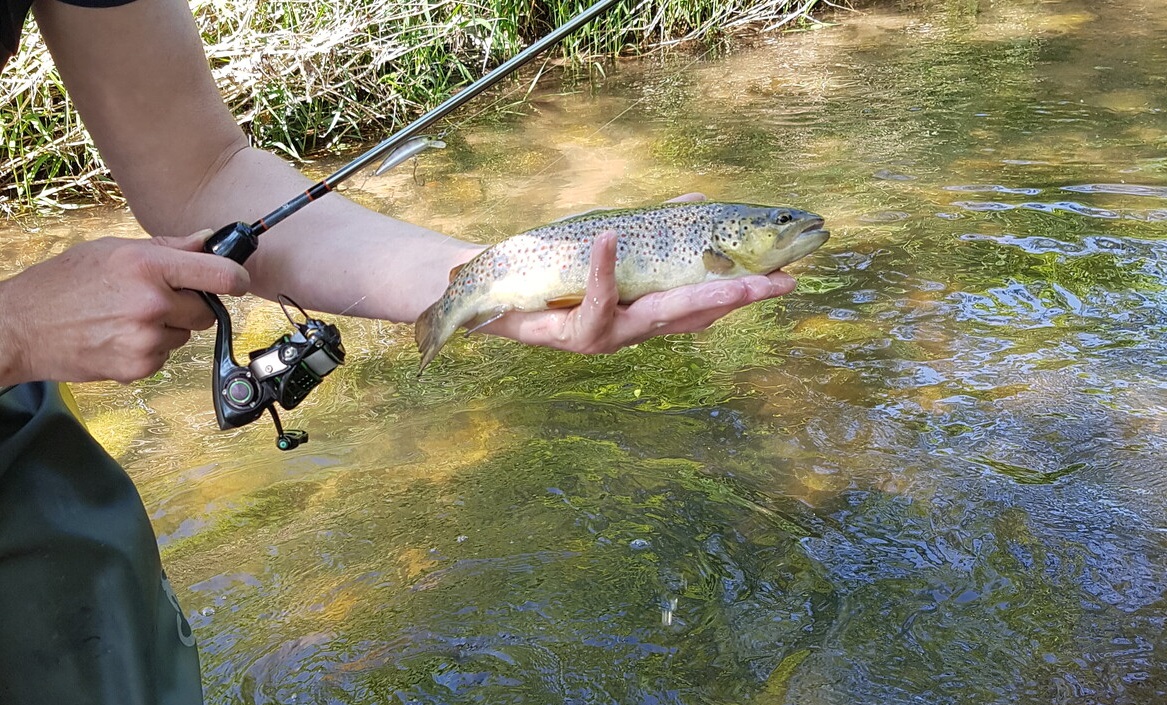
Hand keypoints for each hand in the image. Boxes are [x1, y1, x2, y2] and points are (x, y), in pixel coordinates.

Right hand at [0, 230, 249, 383]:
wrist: (20, 327)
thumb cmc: (63, 284)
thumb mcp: (113, 250)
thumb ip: (167, 248)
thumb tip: (208, 241)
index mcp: (148, 267)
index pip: (221, 275)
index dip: (236, 278)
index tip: (236, 281)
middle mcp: (152, 303)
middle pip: (207, 310)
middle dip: (190, 305)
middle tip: (154, 299)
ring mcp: (146, 339)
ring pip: (186, 334)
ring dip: (168, 328)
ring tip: (126, 317)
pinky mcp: (139, 367)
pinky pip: (165, 355)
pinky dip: (150, 349)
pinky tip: (119, 337)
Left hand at [477, 193, 797, 353]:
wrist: (497, 294)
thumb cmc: (557, 270)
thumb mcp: (610, 244)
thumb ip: (653, 228)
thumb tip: (698, 199)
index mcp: (647, 310)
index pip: (707, 302)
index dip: (748, 291)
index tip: (788, 277)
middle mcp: (634, 329)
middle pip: (696, 315)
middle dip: (739, 298)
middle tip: (779, 284)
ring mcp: (608, 334)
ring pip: (659, 318)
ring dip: (696, 297)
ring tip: (733, 281)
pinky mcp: (575, 333)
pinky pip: (596, 299)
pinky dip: (604, 268)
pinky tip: (612, 239)